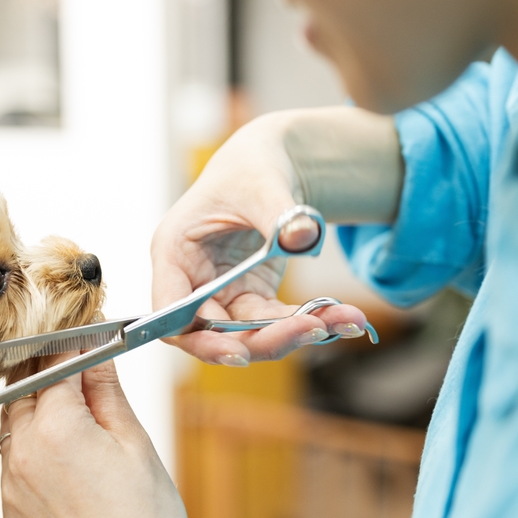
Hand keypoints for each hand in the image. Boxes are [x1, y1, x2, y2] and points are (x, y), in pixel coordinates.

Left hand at [0, 356, 219, 517]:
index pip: (54, 364)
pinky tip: (64, 460)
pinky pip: (13, 464)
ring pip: (13, 426)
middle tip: (74, 368)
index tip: (84, 335)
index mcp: (56, 427)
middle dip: (46, 373)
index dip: (72, 345)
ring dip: (35, 410)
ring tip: (72, 415)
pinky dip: (32, 451)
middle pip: (23, 390)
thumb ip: (105, 389)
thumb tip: (96, 348)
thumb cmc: (147, 516)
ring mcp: (10, 486)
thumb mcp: (133, 440)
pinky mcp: (10, 512)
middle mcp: (21, 453)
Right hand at [151, 113, 370, 365]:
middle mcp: (190, 281)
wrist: (270, 164)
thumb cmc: (251, 167)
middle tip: (313, 330)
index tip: (238, 353)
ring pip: (248, 334)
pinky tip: (345, 318)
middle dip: (263, 339)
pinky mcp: (248, 297)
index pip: (171, 314)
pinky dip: (308, 322)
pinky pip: (273, 322)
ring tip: (346, 320)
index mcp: (174, 251)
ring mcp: (219, 293)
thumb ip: (279, 213)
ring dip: (295, 334)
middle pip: (213, 333)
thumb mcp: (262, 183)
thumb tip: (304, 236)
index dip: (198, 340)